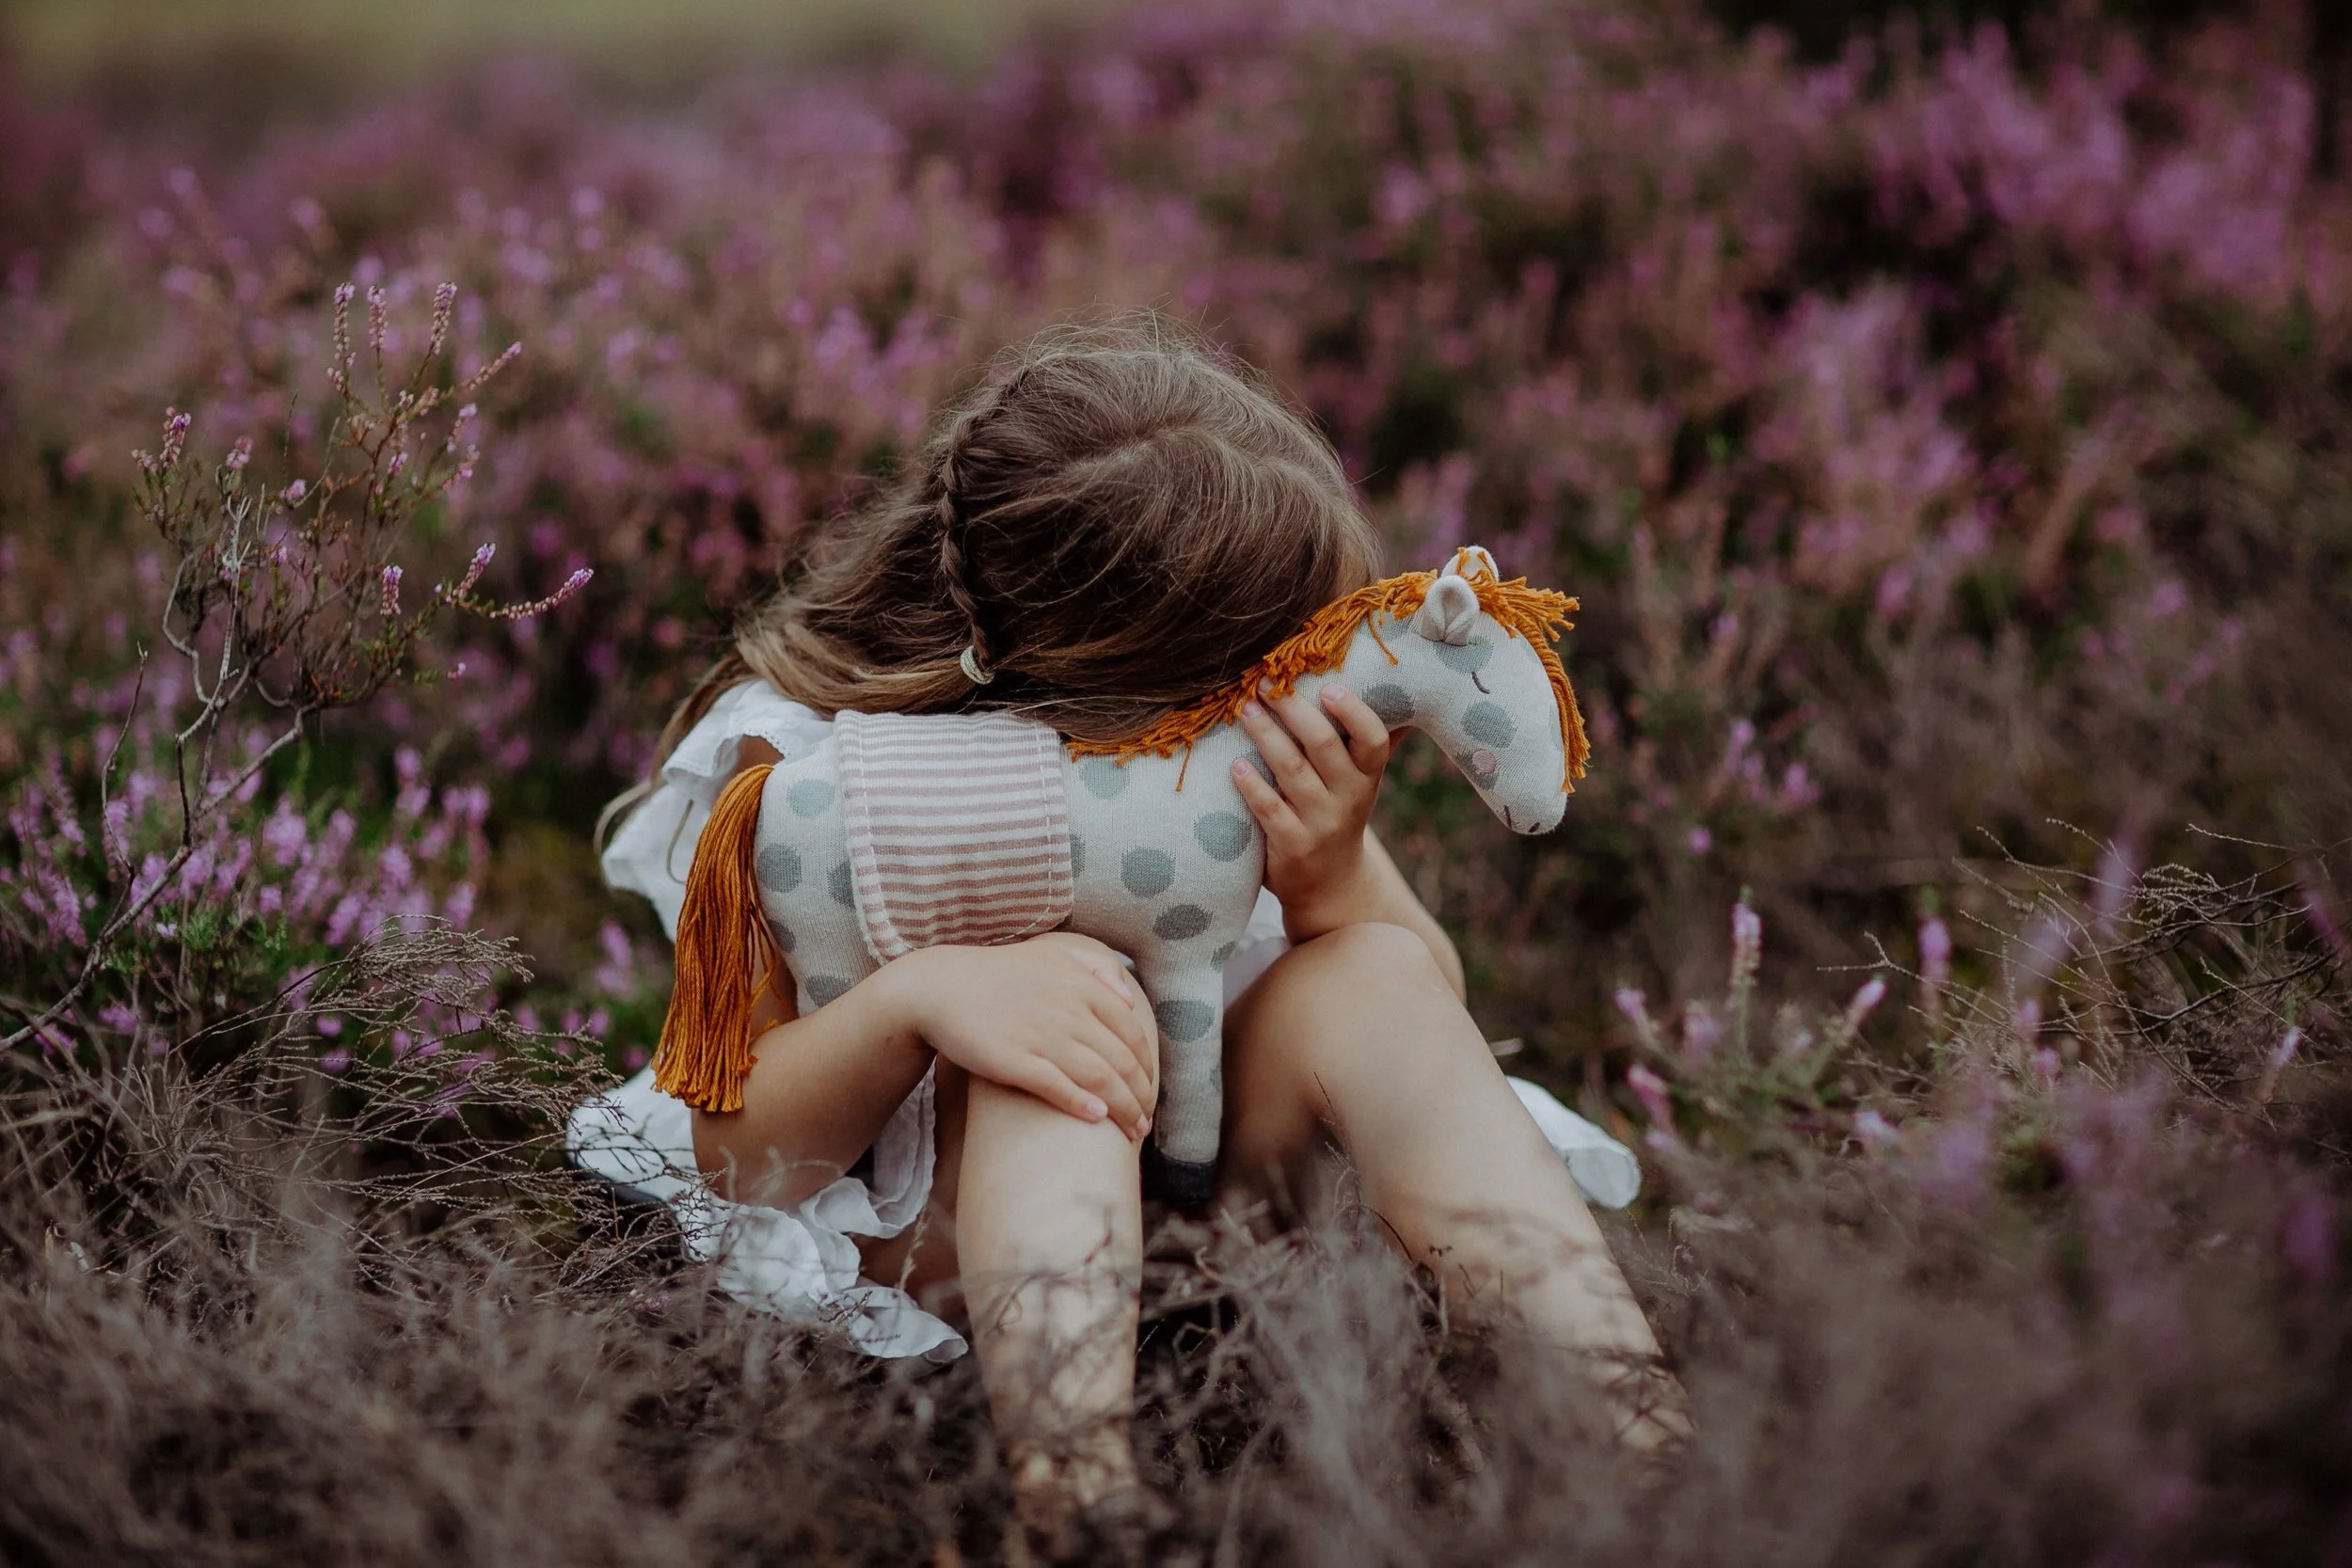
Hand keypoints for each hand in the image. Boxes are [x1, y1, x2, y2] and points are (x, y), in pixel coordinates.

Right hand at [879, 933, 1157, 1138]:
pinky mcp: (1013, 1059)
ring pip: (1098, 1076)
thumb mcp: (1052, 956)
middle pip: (1121, 1060)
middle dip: (1141, 1095)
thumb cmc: (999, 975)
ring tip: (1133, 1131)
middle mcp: (1068, 1010)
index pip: (1132, 1033)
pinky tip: (1097, 1119)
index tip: (1150, 1091)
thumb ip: (1095, 969)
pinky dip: (1080, 1103)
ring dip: (1122, 1108)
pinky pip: (1056, 1085)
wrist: (941, 987)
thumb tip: (1129, 998)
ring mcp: (1041, 1035)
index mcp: (1082, 986)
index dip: (1147, 1067)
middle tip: (1147, 1121)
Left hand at [1232, 681, 1394, 936]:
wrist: (1331, 886)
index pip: (1373, 740)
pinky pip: (1269, 809)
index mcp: (1367, 777)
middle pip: (1324, 746)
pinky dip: (1252, 785)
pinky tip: (1234, 764)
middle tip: (1267, 683)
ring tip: (1245, 709)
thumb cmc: (1340, 816)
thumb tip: (1394, 686)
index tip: (1328, 687)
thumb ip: (1370, 741)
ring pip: (1292, 771)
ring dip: (1266, 735)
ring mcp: (1320, 824)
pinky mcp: (1292, 846)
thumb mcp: (1362, 783)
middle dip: (1293, 710)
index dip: (1354, 712)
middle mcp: (1349, 799)